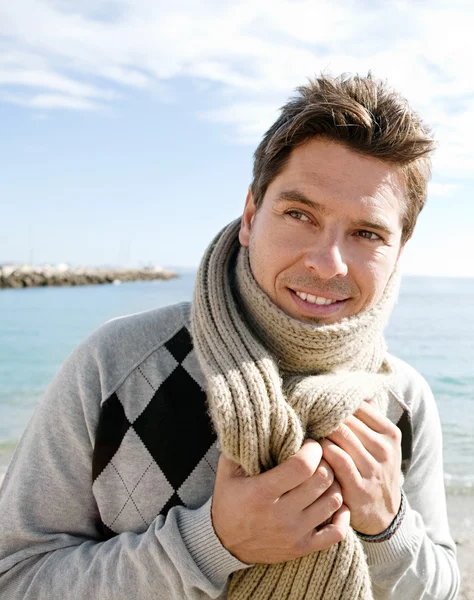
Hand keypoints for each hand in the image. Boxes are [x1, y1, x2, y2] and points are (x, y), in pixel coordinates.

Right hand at [211, 439, 350, 563]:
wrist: (225, 545)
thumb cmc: (229, 500)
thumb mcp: (227, 472)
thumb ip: (240, 447)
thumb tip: (256, 421)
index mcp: (261, 493)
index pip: (302, 466)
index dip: (312, 449)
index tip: (309, 443)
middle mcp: (280, 515)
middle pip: (322, 480)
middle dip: (325, 462)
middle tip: (319, 457)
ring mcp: (294, 534)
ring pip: (333, 501)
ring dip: (333, 484)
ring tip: (323, 476)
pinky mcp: (303, 548)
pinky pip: (337, 531)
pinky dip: (341, 514)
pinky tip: (332, 501)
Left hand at [321, 400, 401, 535]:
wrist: (384, 513)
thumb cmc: (374, 469)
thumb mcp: (382, 443)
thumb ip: (367, 418)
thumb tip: (349, 386)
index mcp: (390, 434)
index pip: (359, 406)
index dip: (336, 405)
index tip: (320, 406)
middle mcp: (384, 449)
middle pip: (346, 420)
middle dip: (325, 418)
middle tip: (308, 417)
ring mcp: (372, 469)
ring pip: (339, 436)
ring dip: (321, 433)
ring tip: (310, 434)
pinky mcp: (358, 486)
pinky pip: (334, 458)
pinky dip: (321, 452)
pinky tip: (313, 452)